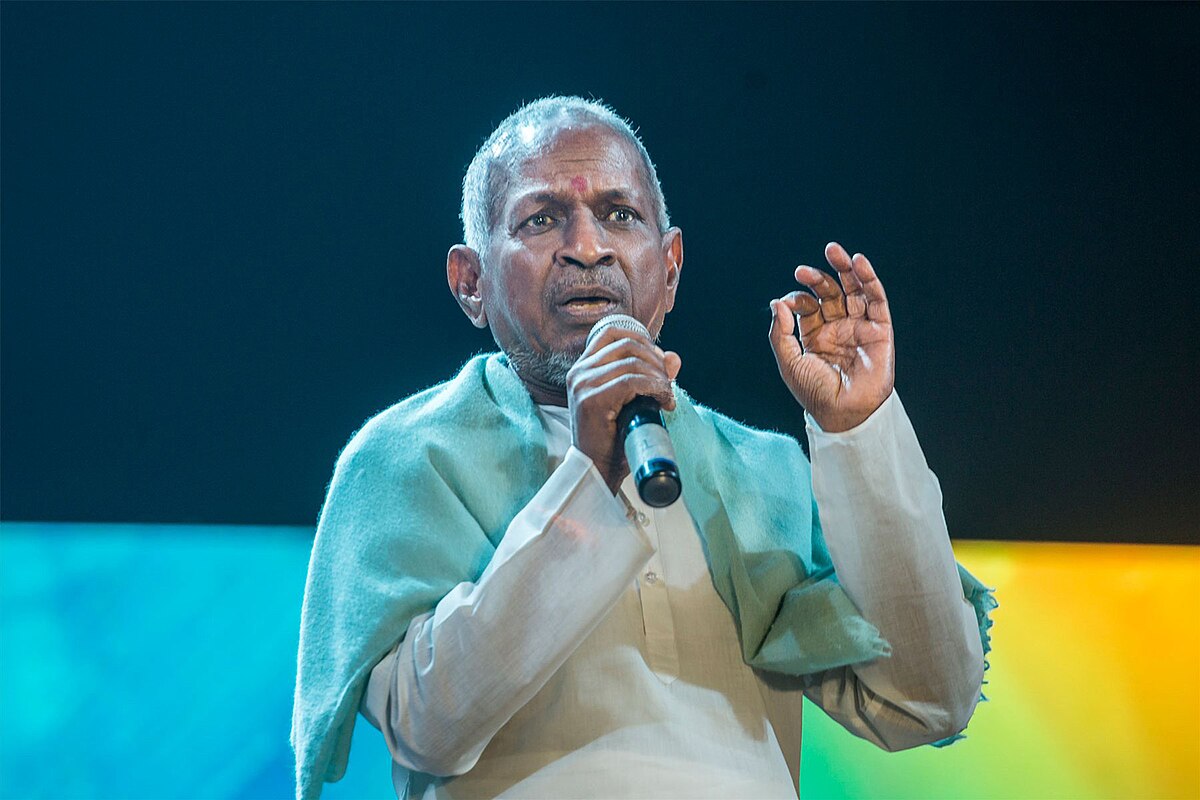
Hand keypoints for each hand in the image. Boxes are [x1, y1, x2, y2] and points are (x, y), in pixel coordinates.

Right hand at [566, 327, 681, 493]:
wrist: (598, 470)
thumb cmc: (614, 438)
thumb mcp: (634, 401)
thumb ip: (651, 376)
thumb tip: (674, 358)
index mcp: (584, 368)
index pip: (612, 332)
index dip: (642, 340)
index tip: (659, 362)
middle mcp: (579, 372)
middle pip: (627, 343)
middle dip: (656, 360)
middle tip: (668, 384)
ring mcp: (582, 384)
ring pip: (632, 362)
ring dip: (658, 377)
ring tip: (667, 396)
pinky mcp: (591, 400)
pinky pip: (631, 381)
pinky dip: (654, 388)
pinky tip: (663, 401)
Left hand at [768, 242, 894, 431]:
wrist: (844, 412)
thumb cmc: (815, 392)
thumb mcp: (789, 362)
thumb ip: (780, 333)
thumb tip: (777, 303)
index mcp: (816, 336)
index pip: (808, 306)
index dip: (798, 298)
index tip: (790, 302)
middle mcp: (838, 329)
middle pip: (831, 293)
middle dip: (818, 278)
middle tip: (802, 270)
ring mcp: (859, 327)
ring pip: (854, 291)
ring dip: (845, 269)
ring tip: (834, 251)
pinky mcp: (880, 330)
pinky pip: (876, 300)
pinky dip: (869, 280)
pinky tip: (859, 263)